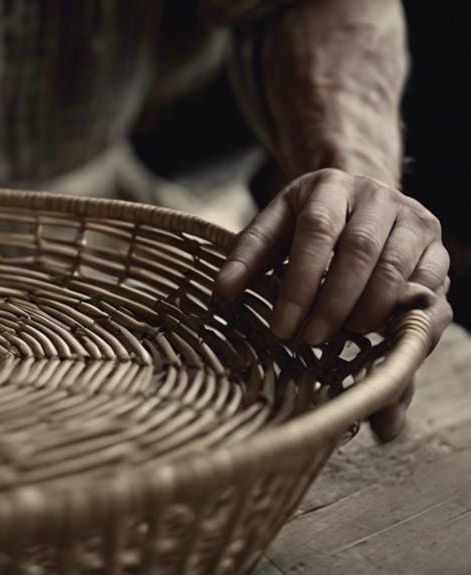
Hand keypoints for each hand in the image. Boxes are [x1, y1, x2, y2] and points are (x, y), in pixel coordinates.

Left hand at [214, 168, 452, 440]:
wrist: (359, 201)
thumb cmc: (307, 222)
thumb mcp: (274, 228)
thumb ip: (248, 257)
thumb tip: (222, 292)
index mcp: (329, 187)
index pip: (316, 233)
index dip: (300, 283)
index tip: (282, 325)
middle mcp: (378, 197)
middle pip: (359, 251)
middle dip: (333, 303)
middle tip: (309, 339)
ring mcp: (414, 220)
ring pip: (398, 270)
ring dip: (368, 312)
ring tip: (340, 340)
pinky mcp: (438, 248)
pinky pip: (430, 287)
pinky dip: (405, 317)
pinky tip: (380, 338)